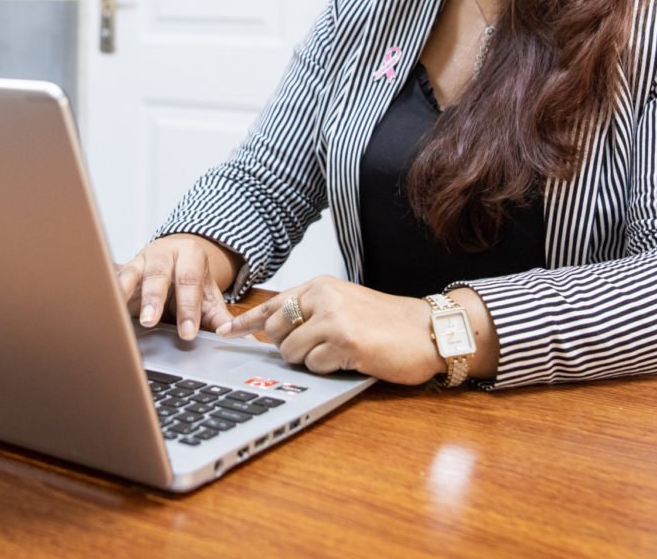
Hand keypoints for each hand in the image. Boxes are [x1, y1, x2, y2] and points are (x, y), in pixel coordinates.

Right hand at [116, 234, 241, 340]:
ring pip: (132, 274)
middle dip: (155, 298)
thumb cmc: (191, 281)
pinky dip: (109, 293)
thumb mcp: (208, 297)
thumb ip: (222, 320)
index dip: (189, 308)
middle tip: (152, 321)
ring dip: (127, 294)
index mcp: (190, 255)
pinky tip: (104, 309)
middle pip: (159, 274)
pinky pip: (113, 280)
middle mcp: (164, 253)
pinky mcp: (122, 269)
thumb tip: (250, 343)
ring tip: (122, 315)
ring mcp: (140, 259)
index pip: (190, 282)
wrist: (175, 256)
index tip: (187, 334)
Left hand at [216, 276, 446, 385]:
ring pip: (292, 352)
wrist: (429, 330)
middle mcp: (323, 297)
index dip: (248, 322)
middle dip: (291, 348)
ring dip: (311, 361)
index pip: (273, 304)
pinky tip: (351, 359)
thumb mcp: (345, 304)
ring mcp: (333, 318)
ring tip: (340, 352)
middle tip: (320, 348)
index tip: (227, 333)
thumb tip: (276, 331)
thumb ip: (312, 312)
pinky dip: (329, 369)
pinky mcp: (344, 342)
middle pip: (278, 332)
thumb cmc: (388, 323)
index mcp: (321, 285)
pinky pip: (315, 366)